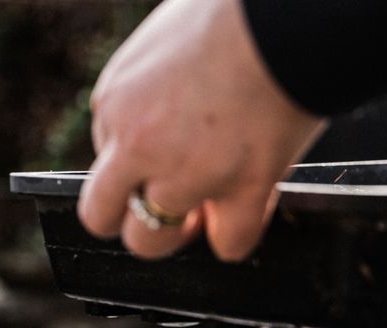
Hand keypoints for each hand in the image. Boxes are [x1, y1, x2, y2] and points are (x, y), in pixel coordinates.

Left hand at [79, 0, 325, 260]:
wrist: (284, 20)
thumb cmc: (237, 16)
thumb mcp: (167, 42)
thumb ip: (157, 86)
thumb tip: (177, 102)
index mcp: (115, 102)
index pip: (110, 159)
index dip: (146, 165)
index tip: (179, 155)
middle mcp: (137, 145)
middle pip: (102, 215)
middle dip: (137, 216)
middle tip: (180, 206)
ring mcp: (185, 175)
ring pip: (153, 241)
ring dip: (184, 231)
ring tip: (215, 212)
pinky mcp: (238, 193)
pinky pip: (228, 245)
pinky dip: (240, 236)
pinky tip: (256, 206)